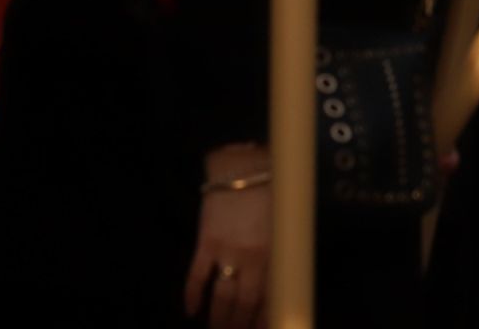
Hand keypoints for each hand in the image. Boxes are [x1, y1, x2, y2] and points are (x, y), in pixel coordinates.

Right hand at [184, 143, 270, 328]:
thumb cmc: (273, 190)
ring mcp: (226, 252)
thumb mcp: (288, 222)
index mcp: (276, 253)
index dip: (264, 319)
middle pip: (244, 304)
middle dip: (239, 324)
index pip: (270, 297)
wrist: (244, 164)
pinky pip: (196, 277)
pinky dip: (192, 296)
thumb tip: (285, 276)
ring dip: (218, 318)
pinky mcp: (205, 244)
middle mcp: (252, 258)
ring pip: (221, 297)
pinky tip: (190, 311)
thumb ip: (284, 250)